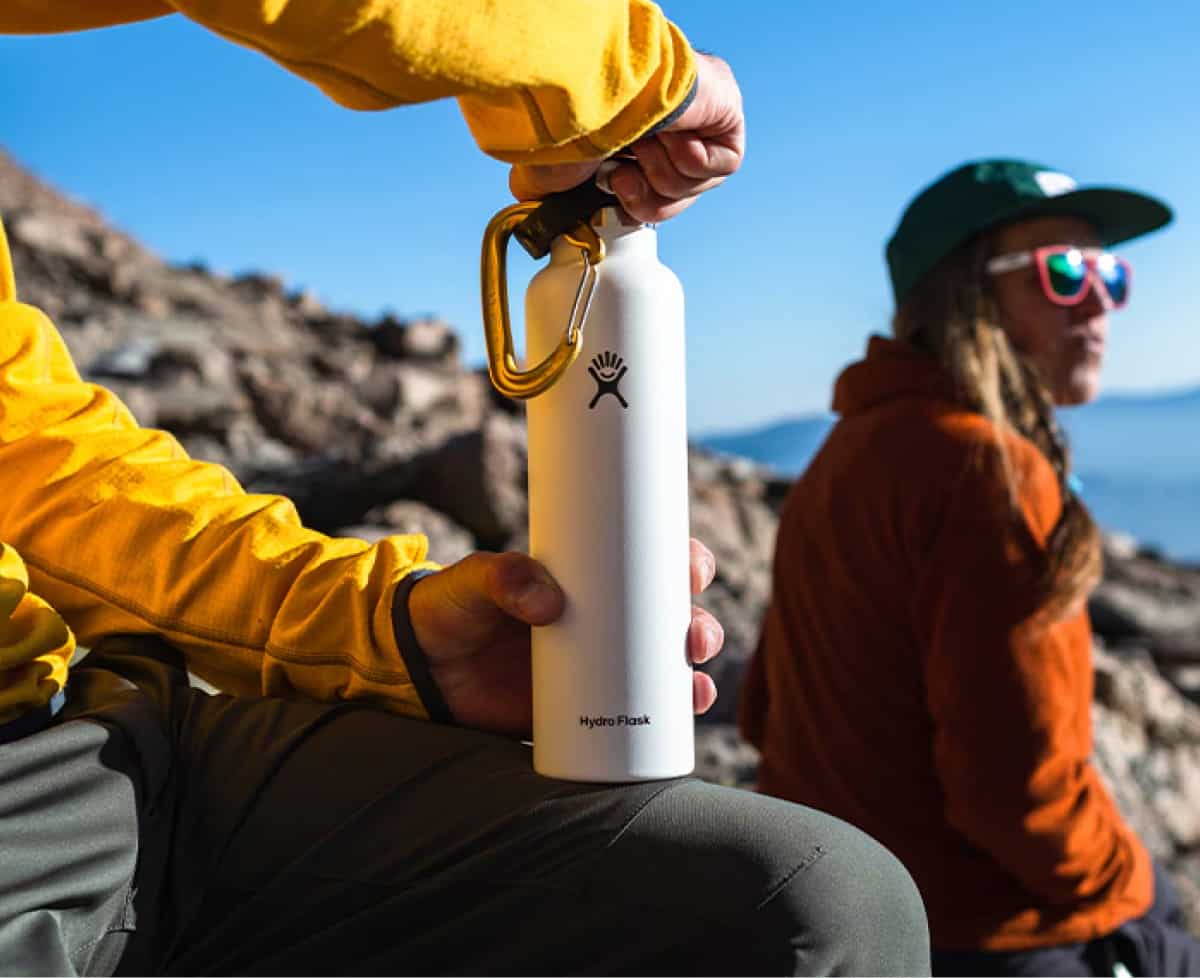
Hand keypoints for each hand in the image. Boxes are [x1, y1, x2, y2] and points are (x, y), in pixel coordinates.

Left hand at [408, 540, 723, 735]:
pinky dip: (670, 718)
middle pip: (669, 620)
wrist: (418, 673)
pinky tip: (687, 717)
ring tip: (696, 686)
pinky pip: (639, 716)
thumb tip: (549, 603)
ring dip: (694, 675)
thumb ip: (501, 577)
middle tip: (694, 637)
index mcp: (584, 580)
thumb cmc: (447, 611)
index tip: (693, 570)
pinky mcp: (583, 713)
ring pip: (664, 669)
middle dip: (698, 626)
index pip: (647, 564)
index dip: (683, 564)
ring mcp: (597, 670)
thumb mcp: (471, 582)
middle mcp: (601, 623)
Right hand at [509, 52, 744, 223]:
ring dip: (664, 170)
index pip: (652, 192)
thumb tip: (532, 202)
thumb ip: (557, 188)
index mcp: (635, 135)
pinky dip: (692, 159)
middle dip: (645, 192)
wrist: (605, 93)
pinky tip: (675, 133)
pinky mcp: (728, 115)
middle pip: (674, 196)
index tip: (615, 189)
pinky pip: (722, 167)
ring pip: (696, 184)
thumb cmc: (578, 118)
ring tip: (647, 138)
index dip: (636, 203)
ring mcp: (701, 121)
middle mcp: (668, 128)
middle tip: (623, 170)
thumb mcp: (559, 165)